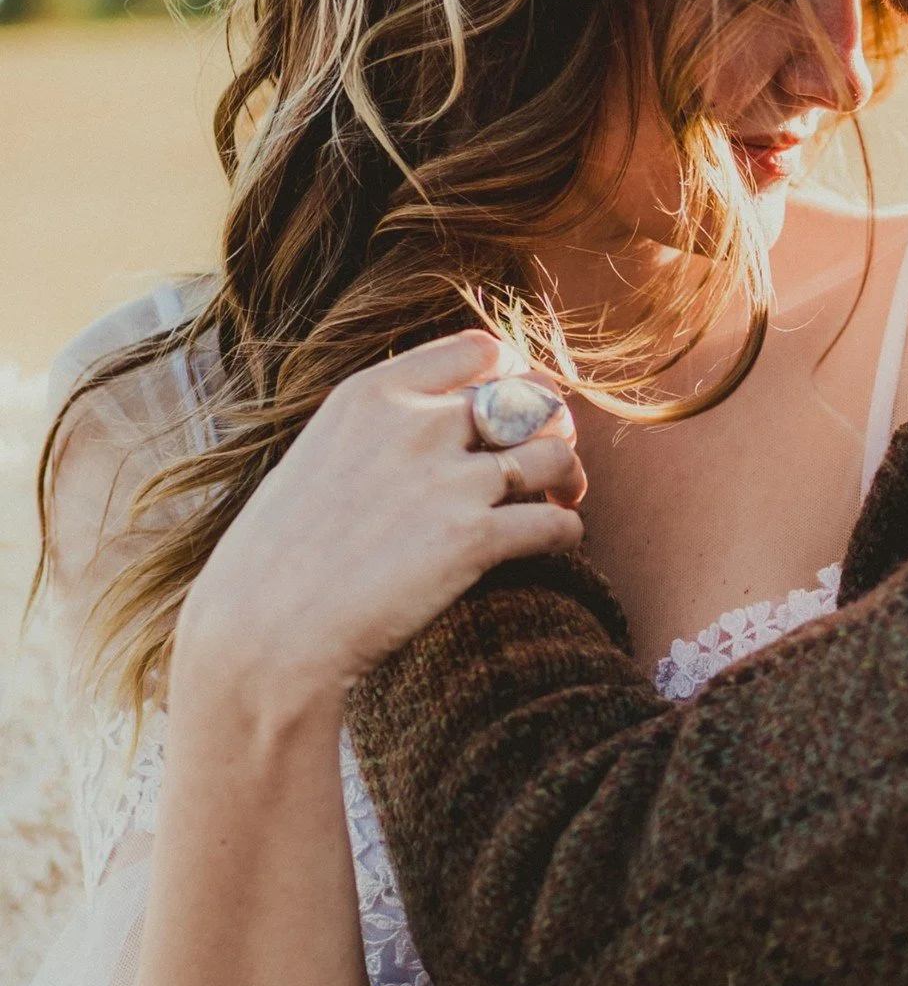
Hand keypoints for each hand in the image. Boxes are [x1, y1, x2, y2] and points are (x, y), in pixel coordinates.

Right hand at [174, 331, 586, 709]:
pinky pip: (556, 523)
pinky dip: (567, 530)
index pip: (478, 350)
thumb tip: (432, 427)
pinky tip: (559, 541)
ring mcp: (449, 480)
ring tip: (564, 497)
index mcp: (371, 395)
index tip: (518, 398)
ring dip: (568, 475)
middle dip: (550, 423)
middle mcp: (416, 425)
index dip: (512, 373)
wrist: (260, 635)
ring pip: (554, 454)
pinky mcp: (473, 539)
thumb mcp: (315, 458)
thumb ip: (376, 432)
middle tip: (551, 453)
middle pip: (527, 398)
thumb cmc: (275, 560)